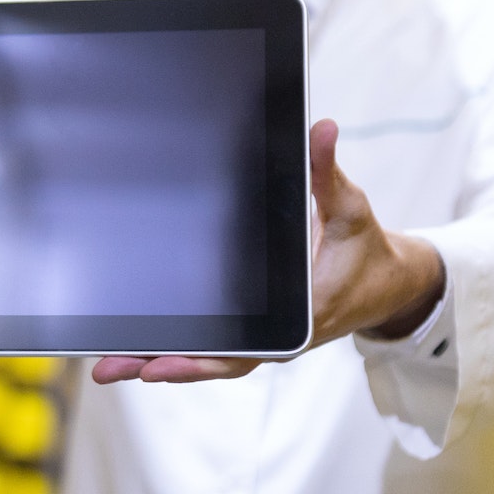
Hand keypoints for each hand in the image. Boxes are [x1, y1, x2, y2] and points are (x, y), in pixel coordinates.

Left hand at [92, 118, 444, 385]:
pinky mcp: (256, 333)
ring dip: (156, 361)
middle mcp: (279, 338)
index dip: (202, 360)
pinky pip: (212, 349)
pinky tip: (135, 349)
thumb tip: (321, 128)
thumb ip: (328, 172)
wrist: (386, 284)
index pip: (246, 348)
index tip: (161, 362)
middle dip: (161, 365)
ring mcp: (266, 340)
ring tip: (107, 363)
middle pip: (213, 361)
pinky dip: (176, 351)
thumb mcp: (350, 208)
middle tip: (111, 366)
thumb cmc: (365, 249)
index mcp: (302, 317)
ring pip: (206, 359)